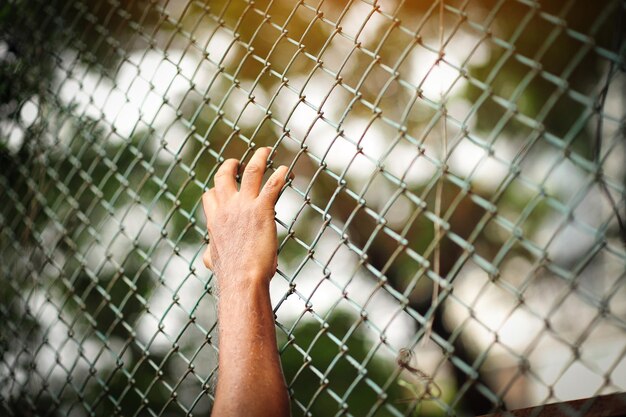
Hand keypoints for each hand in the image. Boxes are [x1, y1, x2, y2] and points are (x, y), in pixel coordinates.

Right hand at [201, 147, 289, 288]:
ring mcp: (244, 207)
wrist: (242, 278)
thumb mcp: (213, 261)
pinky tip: (286, 169)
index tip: (224, 188)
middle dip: (231, 166)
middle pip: (224, 177)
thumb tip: (207, 257)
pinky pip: (272, 185)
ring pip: (250, 172)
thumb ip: (210, 254)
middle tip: (239, 162)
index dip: (217, 190)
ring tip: (265, 150)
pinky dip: (280, 175)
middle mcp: (227, 209)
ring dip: (258, 159)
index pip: (211, 196)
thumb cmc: (231, 274)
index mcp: (215, 221)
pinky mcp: (262, 210)